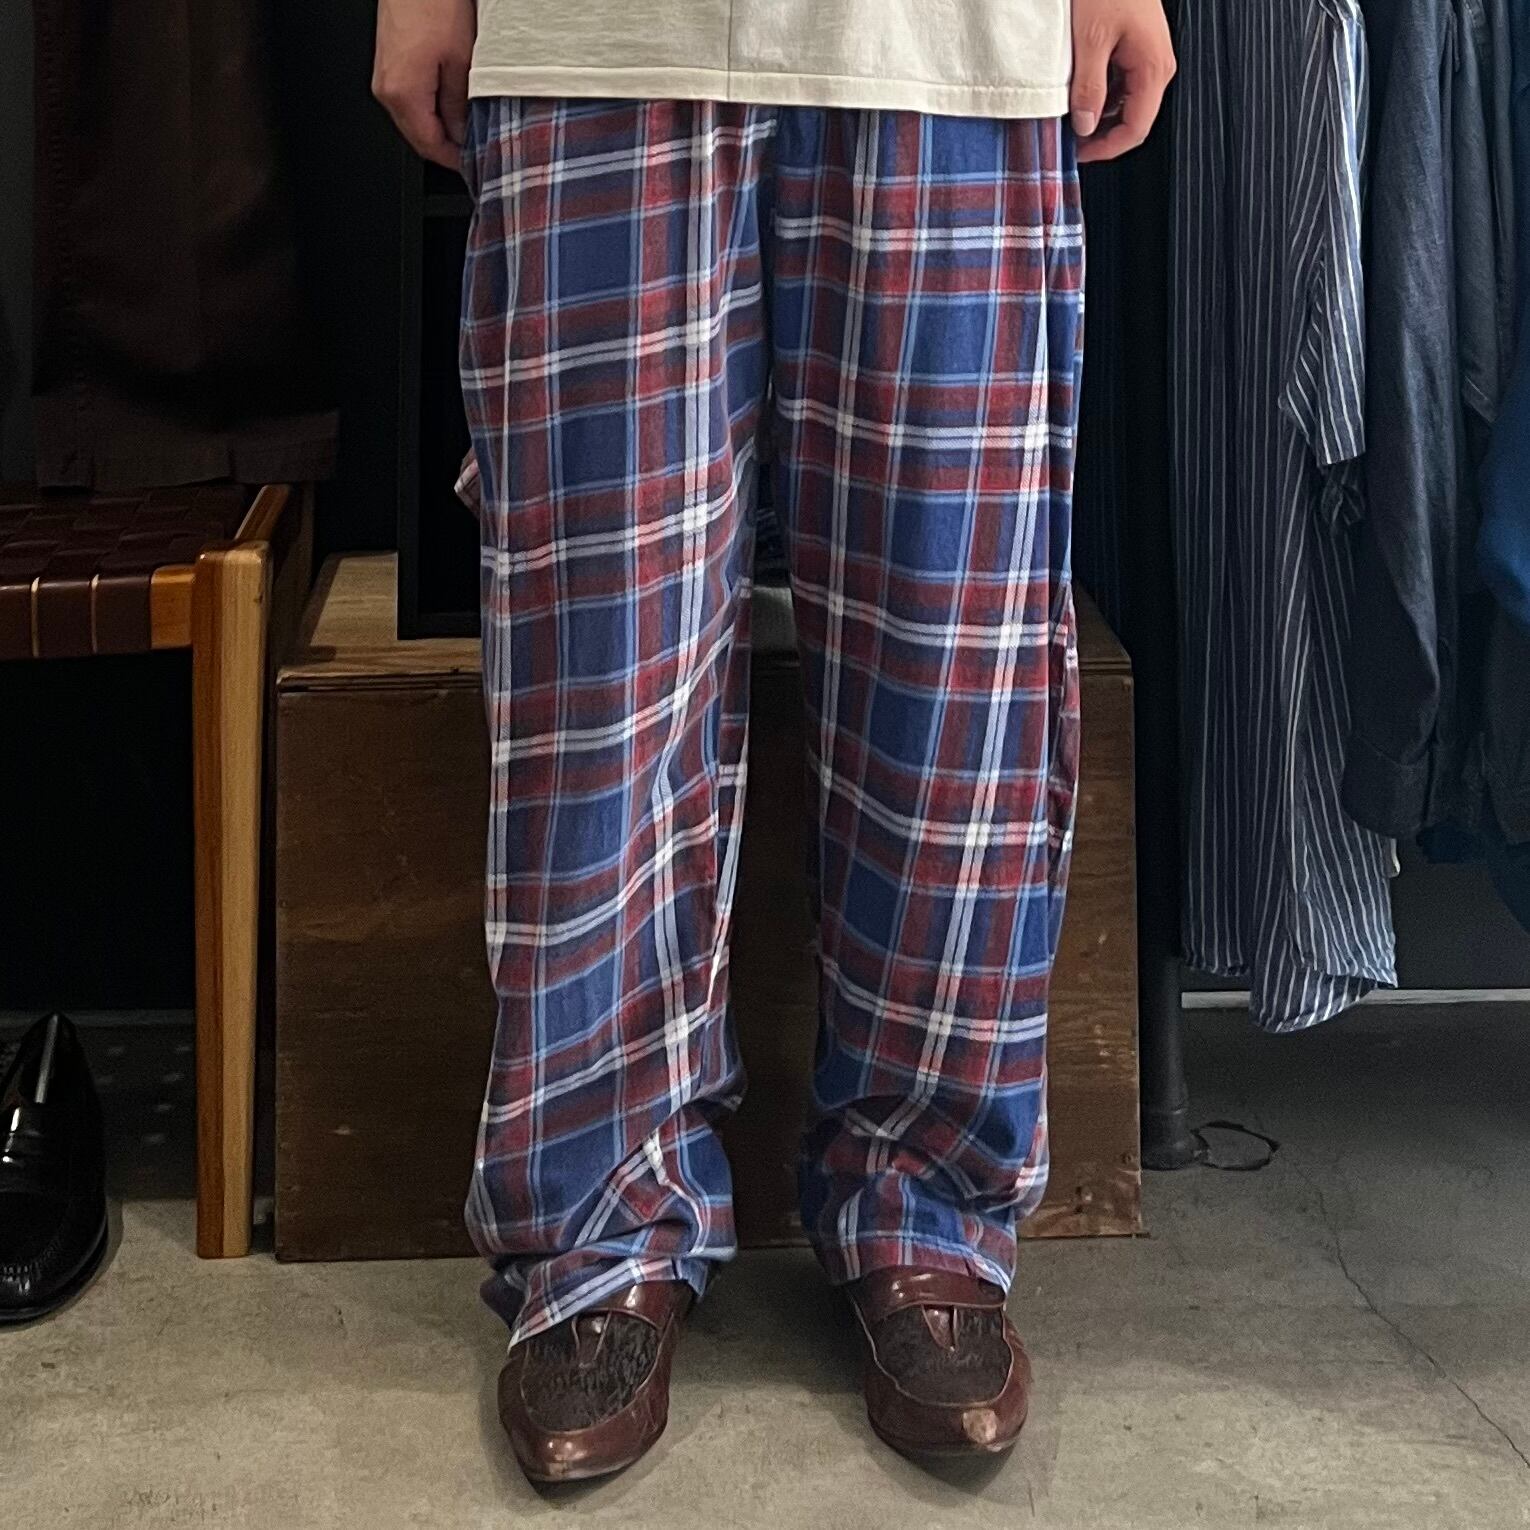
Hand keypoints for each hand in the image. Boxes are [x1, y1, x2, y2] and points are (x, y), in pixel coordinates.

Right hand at [373, 0, 476, 170]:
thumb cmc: (434, 3)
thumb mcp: (461, 61)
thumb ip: (460, 105)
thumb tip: (463, 133)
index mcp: (403, 94)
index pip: (429, 146)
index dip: (454, 161)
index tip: (474, 166)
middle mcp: (386, 90)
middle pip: (418, 136)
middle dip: (447, 147)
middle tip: (475, 152)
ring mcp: (383, 76)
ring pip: (413, 119)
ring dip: (439, 127)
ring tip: (467, 127)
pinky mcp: (388, 64)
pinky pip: (408, 99)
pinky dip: (429, 108)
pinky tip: (450, 103)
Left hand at [1070, 0, 1176, 162]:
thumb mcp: (1090, 39)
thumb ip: (1089, 88)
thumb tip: (1085, 126)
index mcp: (1153, 67)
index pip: (1136, 129)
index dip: (1106, 149)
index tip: (1078, 155)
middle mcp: (1157, 64)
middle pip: (1132, 119)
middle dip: (1100, 134)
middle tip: (1069, 138)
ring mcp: (1149, 56)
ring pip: (1125, 103)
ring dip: (1098, 114)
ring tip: (1070, 113)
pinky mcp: (1138, 47)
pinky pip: (1121, 83)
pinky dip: (1100, 92)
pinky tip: (1080, 89)